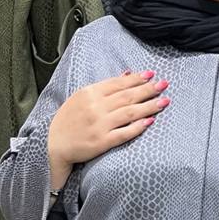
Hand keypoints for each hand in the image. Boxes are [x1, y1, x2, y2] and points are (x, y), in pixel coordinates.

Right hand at [47, 70, 169, 188]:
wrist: (54, 144)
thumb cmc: (69, 120)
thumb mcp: (81, 97)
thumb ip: (104, 87)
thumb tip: (126, 75)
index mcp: (90, 93)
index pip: (118, 84)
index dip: (137, 79)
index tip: (152, 75)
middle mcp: (95, 107)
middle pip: (127, 96)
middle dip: (148, 89)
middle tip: (164, 85)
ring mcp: (99, 125)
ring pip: (129, 113)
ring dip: (148, 106)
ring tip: (164, 101)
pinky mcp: (101, 142)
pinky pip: (124, 133)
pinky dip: (137, 127)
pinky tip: (150, 121)